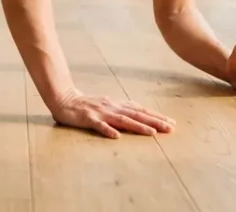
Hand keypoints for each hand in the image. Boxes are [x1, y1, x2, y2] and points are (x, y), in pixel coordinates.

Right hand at [49, 89, 176, 138]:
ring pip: (122, 120)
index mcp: (117, 105)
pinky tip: (117, 136)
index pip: (140, 110)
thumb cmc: (86, 105)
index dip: (156, 116)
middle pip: (136, 114)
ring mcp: (100, 112)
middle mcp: (112, 107)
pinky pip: (99, 125)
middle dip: (154, 121)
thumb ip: (121, 110)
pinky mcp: (88, 118)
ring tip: (152, 133)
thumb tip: (139, 114)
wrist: (64, 99)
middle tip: (170, 128)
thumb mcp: (107, 106)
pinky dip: (108, 130)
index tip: (171, 122)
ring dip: (138, 126)